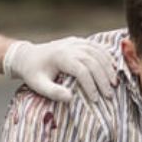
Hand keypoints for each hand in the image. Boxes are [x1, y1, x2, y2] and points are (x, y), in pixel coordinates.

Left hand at [3, 36, 117, 102]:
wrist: (27, 56)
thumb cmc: (33, 73)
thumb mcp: (38, 85)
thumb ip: (53, 92)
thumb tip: (70, 98)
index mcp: (60, 56)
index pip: (81, 70)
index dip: (90, 86)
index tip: (95, 100)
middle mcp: (69, 47)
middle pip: (93, 61)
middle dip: (103, 79)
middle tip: (109, 95)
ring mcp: (75, 42)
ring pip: (98, 52)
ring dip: (108, 68)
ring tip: (114, 83)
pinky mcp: (78, 41)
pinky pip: (97, 46)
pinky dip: (107, 56)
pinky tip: (114, 67)